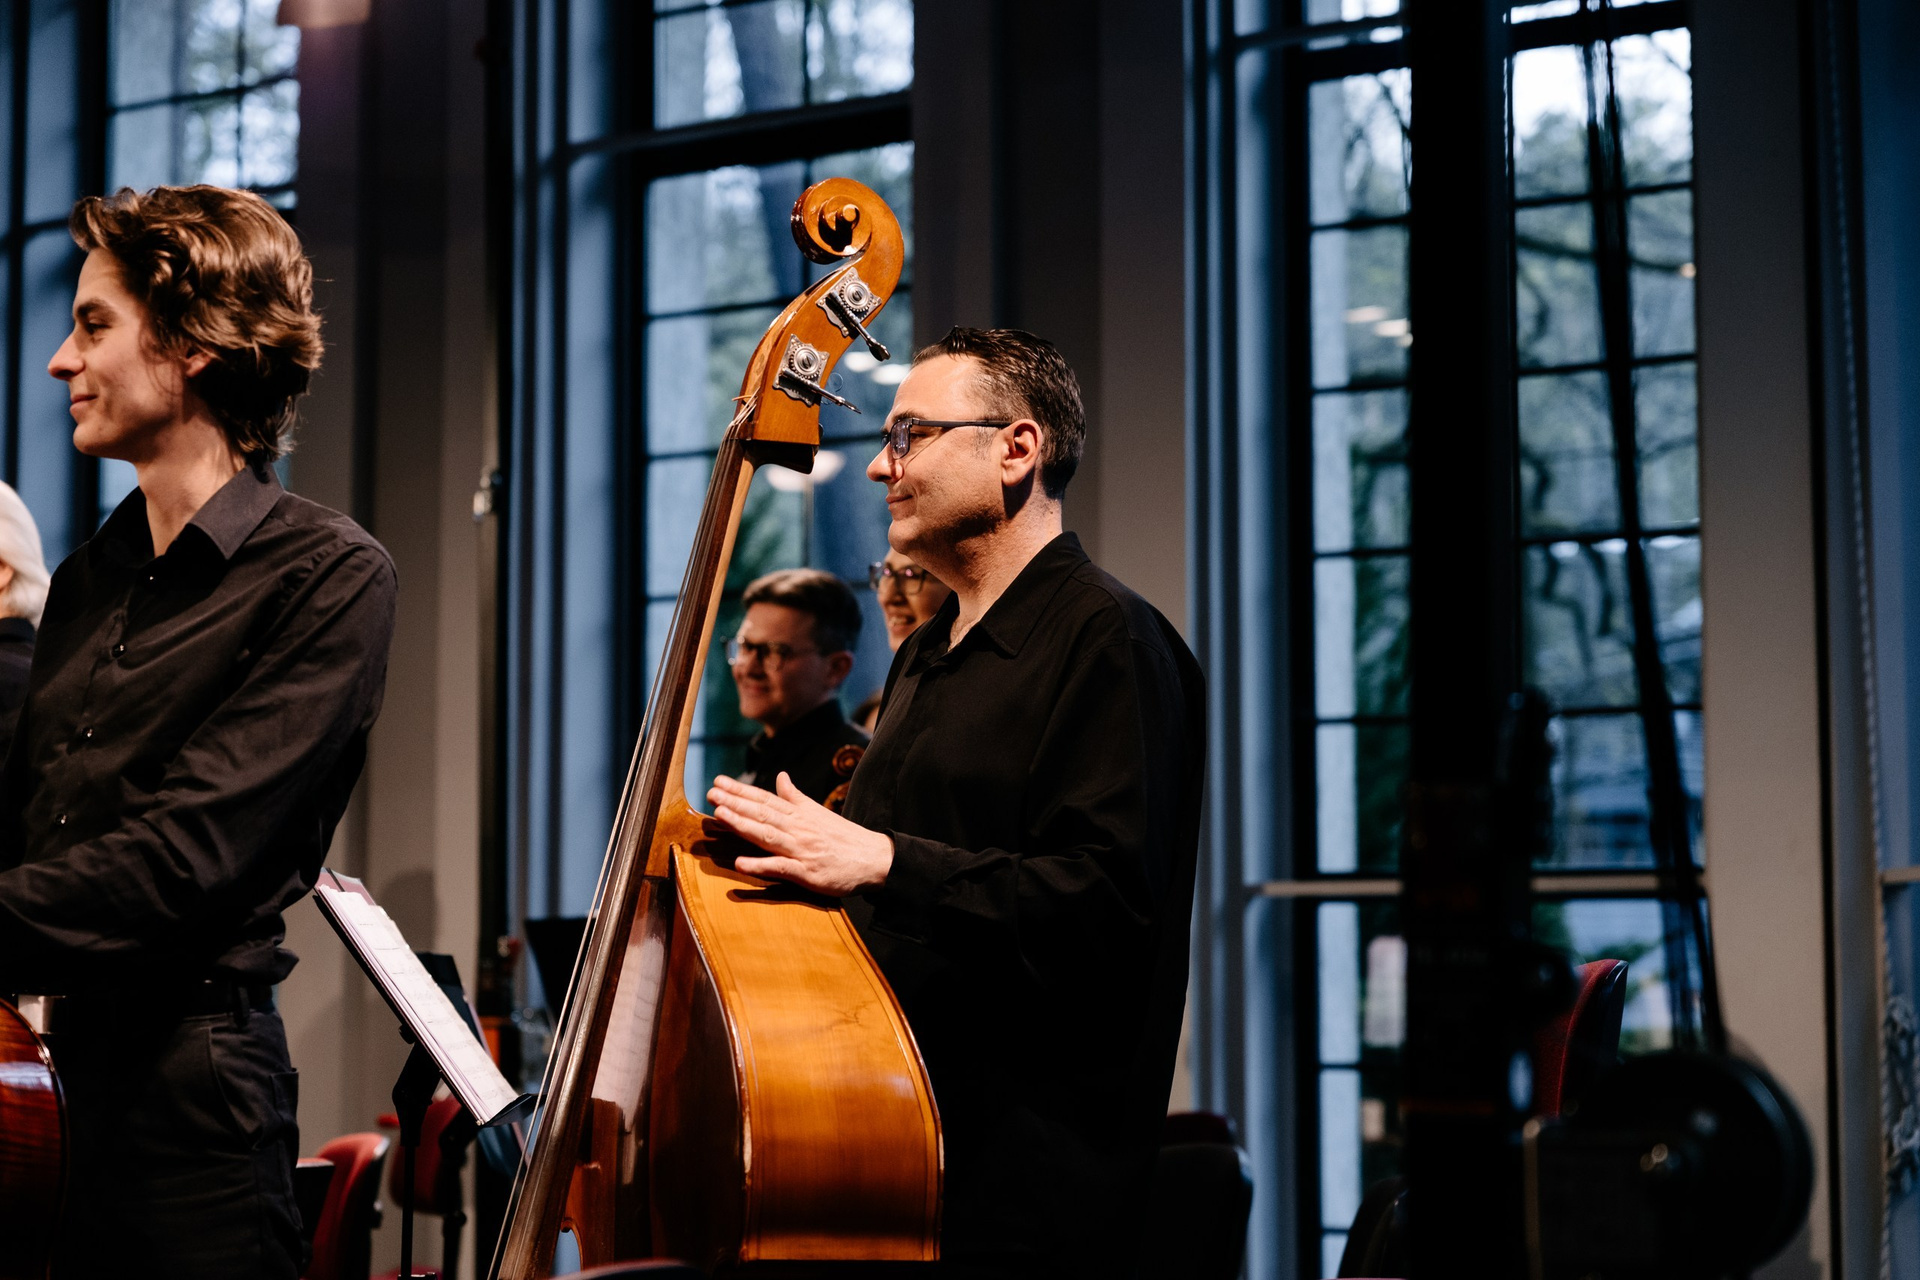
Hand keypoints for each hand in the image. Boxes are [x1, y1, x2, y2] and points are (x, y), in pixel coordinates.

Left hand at [706, 772, 894, 895]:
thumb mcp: (819, 813)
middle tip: (711, 793)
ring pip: (767, 835)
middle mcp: (798, 828)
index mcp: (799, 814)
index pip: (765, 799)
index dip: (741, 791)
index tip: (718, 781)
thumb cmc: (844, 837)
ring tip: (720, 815)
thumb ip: (796, 797)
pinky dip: (761, 865)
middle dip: (735, 803)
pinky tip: (740, 863)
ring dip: (743, 825)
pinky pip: (781, 868)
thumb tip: (781, 777)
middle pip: (762, 814)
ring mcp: (801, 850)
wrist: (874, 858)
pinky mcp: (807, 872)